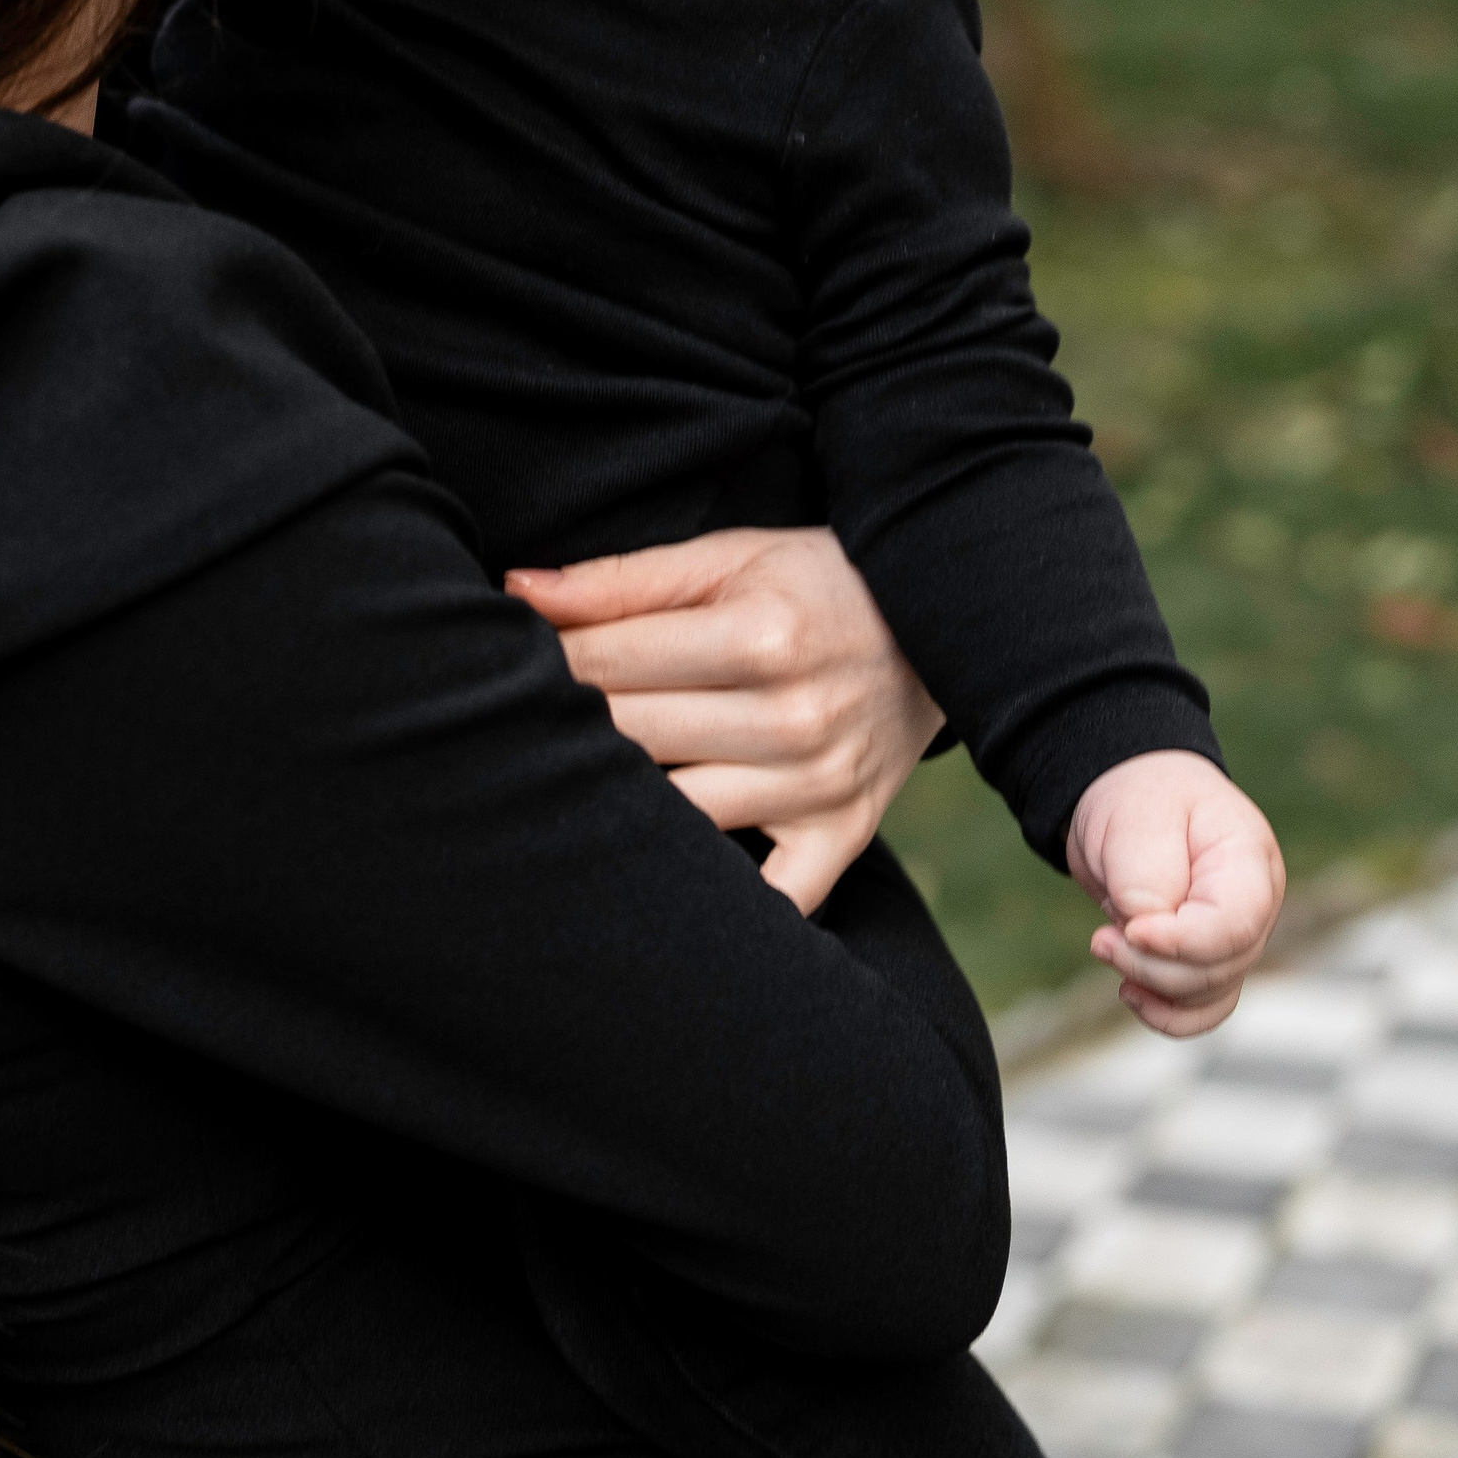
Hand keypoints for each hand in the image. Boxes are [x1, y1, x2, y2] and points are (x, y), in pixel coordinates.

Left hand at [508, 526, 944, 915]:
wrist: (946, 626)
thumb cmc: (816, 584)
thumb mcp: (728, 557)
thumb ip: (621, 580)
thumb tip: (516, 589)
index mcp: (761, 635)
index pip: (608, 664)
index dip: (545, 663)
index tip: (512, 664)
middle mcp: (795, 718)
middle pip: (631, 739)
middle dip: (568, 725)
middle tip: (526, 721)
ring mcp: (820, 788)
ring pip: (676, 816)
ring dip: (621, 801)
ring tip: (584, 780)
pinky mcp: (842, 837)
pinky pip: (768, 900)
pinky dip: (719, 900)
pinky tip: (665, 871)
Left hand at [1067, 752, 1285, 1036]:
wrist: (1129, 796)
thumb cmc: (1139, 799)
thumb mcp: (1137, 821)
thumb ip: (1146, 880)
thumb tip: (1146, 933)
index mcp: (1249, 861)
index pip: (1235, 926)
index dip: (1182, 943)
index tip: (1131, 930)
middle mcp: (1254, 906)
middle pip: (1219, 968)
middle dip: (1151, 965)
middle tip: (1101, 938)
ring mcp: (1234, 937)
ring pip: (1208, 993)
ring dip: (1151, 985)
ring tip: (1104, 945)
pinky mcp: (1207, 958)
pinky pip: (1202, 1007)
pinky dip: (1166, 1013)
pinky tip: (1130, 994)